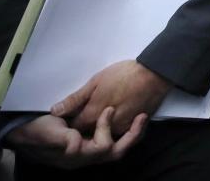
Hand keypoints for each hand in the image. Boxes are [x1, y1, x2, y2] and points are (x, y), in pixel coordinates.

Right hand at [7, 107, 146, 168]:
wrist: (23, 131)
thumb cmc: (35, 131)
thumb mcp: (47, 133)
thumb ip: (62, 139)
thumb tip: (76, 143)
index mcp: (76, 156)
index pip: (102, 149)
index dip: (107, 130)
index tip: (108, 110)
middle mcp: (85, 157)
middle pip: (114, 153)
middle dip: (131, 137)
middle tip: (142, 117)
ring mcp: (87, 151)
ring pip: (115, 148)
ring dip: (129, 135)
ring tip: (141, 118)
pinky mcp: (88, 142)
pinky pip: (110, 141)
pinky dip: (121, 132)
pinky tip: (129, 119)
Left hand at [51, 60, 171, 135]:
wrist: (153, 75)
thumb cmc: (124, 74)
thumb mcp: (96, 81)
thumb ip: (75, 99)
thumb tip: (56, 110)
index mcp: (93, 114)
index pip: (74, 127)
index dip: (70, 122)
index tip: (71, 115)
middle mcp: (106, 127)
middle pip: (88, 134)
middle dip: (84, 129)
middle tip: (86, 114)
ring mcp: (121, 129)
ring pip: (104, 135)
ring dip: (100, 129)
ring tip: (102, 115)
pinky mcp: (133, 127)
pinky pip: (119, 134)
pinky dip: (114, 129)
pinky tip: (115, 117)